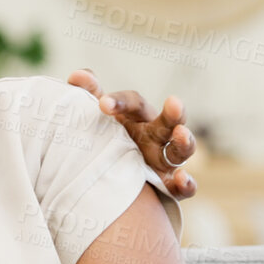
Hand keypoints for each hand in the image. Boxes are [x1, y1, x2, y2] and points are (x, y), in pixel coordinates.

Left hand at [67, 69, 197, 199]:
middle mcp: (156, 135)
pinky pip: (184, 187)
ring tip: (181, 134)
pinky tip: (181, 179)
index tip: (103, 104)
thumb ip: (89, 95)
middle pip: (169, 121)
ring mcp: (164, 160)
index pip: (133, 103)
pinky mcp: (169, 185)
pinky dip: (186, 184)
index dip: (119, 102)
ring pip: (182, 150)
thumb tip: (77, 75)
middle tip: (174, 102)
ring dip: (185, 142)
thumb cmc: (106, 139)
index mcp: (138, 117)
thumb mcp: (96, 117)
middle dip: (173, 112)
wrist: (108, 177)